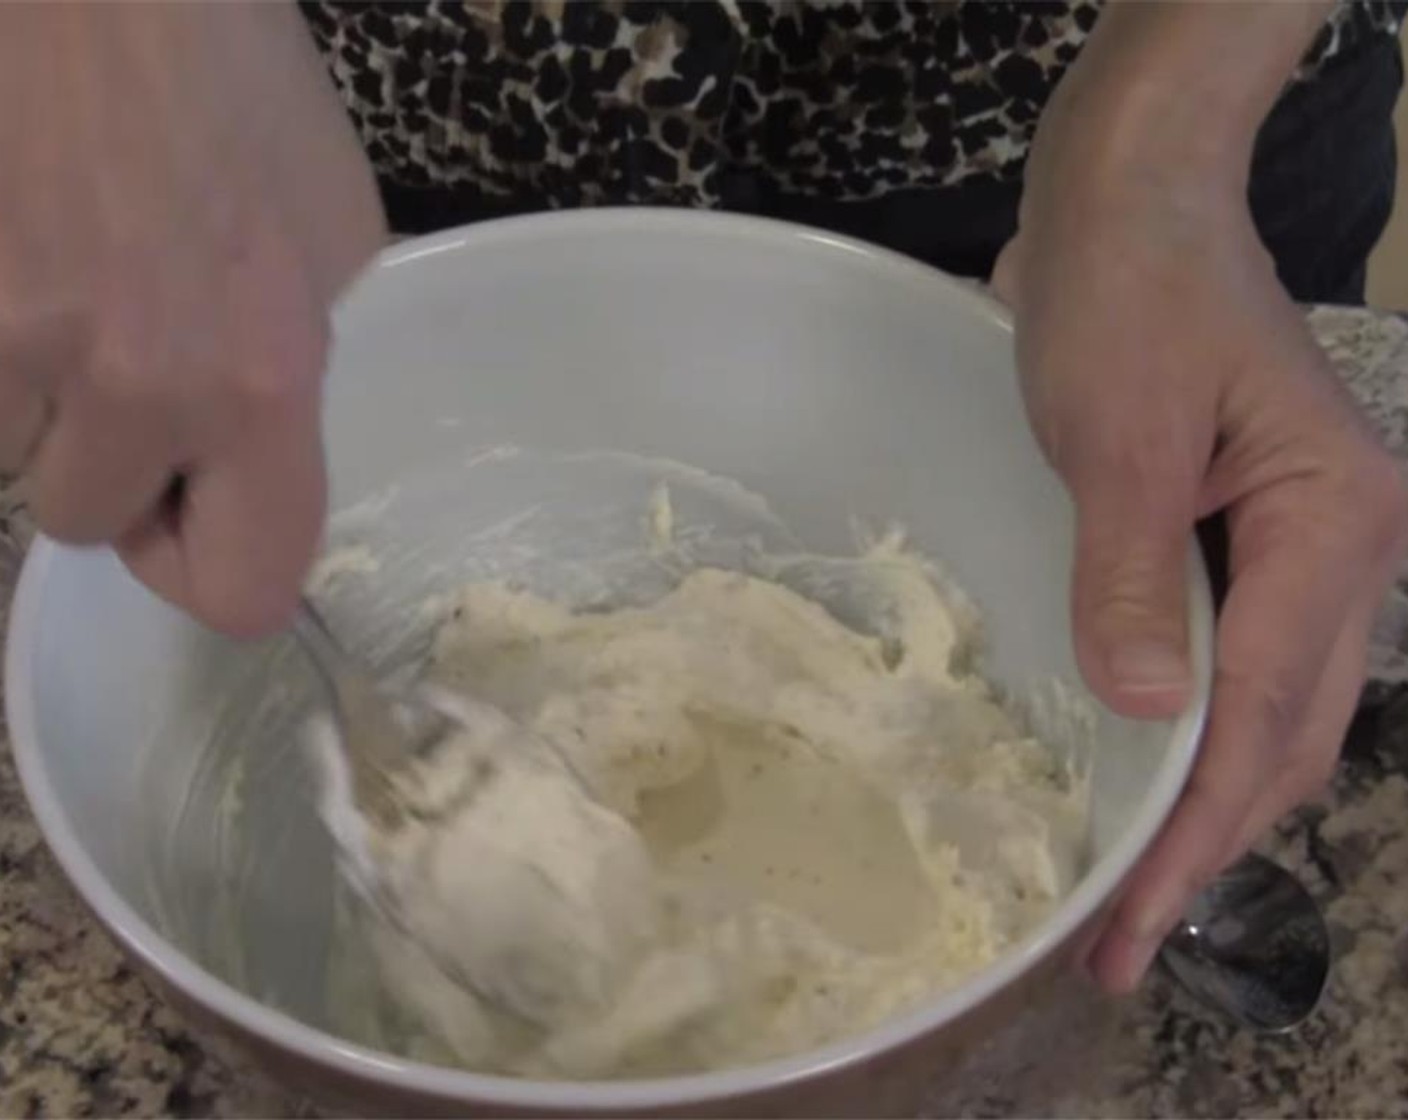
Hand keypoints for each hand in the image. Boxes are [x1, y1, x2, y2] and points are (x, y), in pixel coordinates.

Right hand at [0, 4, 384, 634]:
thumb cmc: (237, 86)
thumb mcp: (336, 241)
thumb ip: (300, 377)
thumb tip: (264, 460)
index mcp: (263, 385)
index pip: (241, 592)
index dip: (213, 574)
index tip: (200, 526)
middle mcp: (137, 383)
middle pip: (89, 527)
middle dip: (111, 468)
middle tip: (131, 372)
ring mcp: (15, 337)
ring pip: (8, 454)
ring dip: (39, 399)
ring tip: (77, 284)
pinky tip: (27, 255)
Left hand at [992, 90, 1407, 990]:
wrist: (1131, 202)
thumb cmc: (1126, 294)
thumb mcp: (1115, 435)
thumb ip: (1130, 578)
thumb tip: (1144, 714)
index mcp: (1331, 525)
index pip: (1261, 718)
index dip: (1193, 830)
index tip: (1130, 921)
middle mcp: (1343, 549)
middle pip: (1284, 735)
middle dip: (1203, 845)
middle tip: (1122, 947)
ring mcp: (1303, 545)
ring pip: (1269, 711)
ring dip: (1203, 802)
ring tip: (1135, 894)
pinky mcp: (1250, 535)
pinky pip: (1237, 661)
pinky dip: (1195, 733)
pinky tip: (1150, 780)